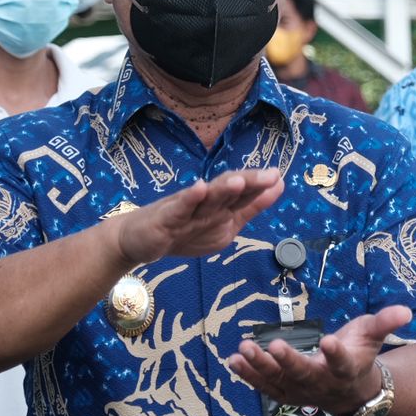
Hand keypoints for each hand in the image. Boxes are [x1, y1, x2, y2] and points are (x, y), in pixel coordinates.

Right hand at [115, 168, 284, 265]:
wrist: (136, 240)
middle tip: (269, 175)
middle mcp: (204, 203)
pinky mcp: (165, 220)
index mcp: (219, 205)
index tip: (278, 176)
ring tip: (238, 180)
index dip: (260, 185)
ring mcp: (184, 210)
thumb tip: (279, 185)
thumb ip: (251, 205)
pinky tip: (199, 189)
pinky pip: (179, 209)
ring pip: (207, 199)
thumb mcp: (224, 221)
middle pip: (228, 191)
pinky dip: (189, 199)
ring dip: (222, 189)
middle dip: (248, 183)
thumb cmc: (181, 227)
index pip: (242, 193)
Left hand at [228, 305, 412, 415]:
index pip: (343, 362)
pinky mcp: (286, 394)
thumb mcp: (373, 337)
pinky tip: (233, 360)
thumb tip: (405, 310)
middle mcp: (324, 385)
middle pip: (305, 375)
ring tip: (244, 350)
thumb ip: (385, 323)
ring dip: (261, 367)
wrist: (352, 394)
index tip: (329, 339)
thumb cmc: (361, 355)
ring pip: (280, 383)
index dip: (336, 353)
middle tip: (276, 346)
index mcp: (348, 370)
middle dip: (289, 362)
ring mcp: (302, 392)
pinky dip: (248, 376)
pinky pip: (265, 387)